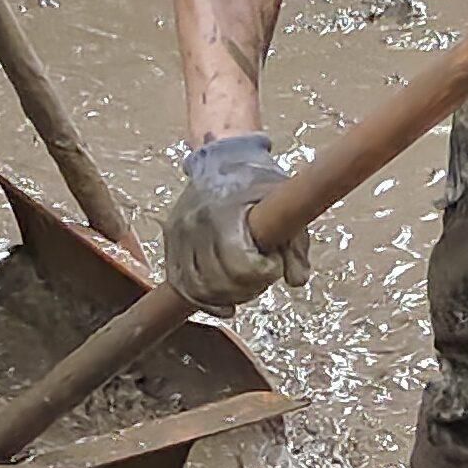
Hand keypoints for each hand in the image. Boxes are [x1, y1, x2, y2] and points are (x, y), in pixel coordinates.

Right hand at [158, 132, 305, 311]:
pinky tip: (226, 307)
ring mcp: (178, 235)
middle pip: (219, 281)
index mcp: (224, 212)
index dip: (262, 273)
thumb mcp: (286, 204)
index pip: (239, 264)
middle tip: (262, 275)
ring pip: (199, 288)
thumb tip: (297, 280)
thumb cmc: (258, 183)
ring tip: (247, 286)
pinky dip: (205, 303)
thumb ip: (295, 244)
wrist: (222, 159)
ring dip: (227, 297)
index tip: (273, 264)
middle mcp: (195, 224)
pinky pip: (182, 286)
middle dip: (247, 287)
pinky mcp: (170, 244)